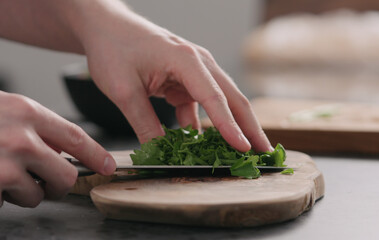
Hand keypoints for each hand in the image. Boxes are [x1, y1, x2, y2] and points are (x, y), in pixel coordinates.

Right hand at [0, 91, 115, 206]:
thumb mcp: (6, 108)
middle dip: (58, 185)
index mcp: (27, 113)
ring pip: (36, 195)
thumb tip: (58, 150)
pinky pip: (6, 203)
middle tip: (45, 185)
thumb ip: (34, 126)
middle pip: (66, 175)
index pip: (75, 137)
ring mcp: (6, 165)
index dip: (95, 155)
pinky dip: (0, 197)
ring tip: (3, 176)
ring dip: (22, 193)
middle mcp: (21, 139)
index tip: (108, 166)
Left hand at [78, 7, 272, 152]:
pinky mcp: (187, 78)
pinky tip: (204, 144)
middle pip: (232, 97)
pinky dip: (204, 124)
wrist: (106, 27)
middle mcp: (199, 62)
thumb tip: (160, 154)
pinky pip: (201, 104)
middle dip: (250, 126)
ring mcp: (195, 70)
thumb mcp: (124, 91)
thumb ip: (144, 123)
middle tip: (264, 151)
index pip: (215, 98)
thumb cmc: (114, 48)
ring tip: (243, 151)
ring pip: (222, 101)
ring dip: (233, 125)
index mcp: (186, 60)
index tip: (244, 148)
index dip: (230, 126)